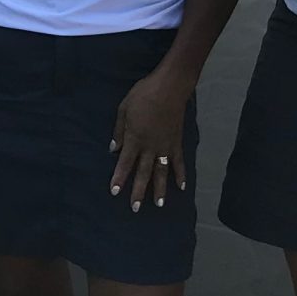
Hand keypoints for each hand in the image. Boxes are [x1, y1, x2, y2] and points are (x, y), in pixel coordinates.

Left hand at [109, 66, 194, 211]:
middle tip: (135, 208)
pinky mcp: (177, 142)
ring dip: (160, 189)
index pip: (125, 163)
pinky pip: (179, 162)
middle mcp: (150, 147)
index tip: (114, 192)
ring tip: (159, 205)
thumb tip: (114, 149)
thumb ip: (119, 131)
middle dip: (139, 191)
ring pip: (161, 172)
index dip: (119, 178)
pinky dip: (181, 174)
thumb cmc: (143, 95)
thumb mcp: (124, 109)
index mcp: (135, 138)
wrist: (170, 87)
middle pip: (143, 173)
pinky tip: (182, 187)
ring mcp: (165, 146)